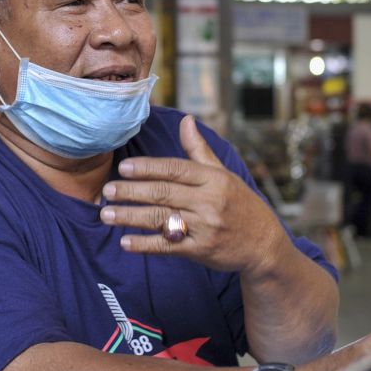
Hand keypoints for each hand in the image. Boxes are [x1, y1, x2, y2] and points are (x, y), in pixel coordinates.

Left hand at [99, 115, 286, 273]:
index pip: (175, 169)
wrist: (264, 245)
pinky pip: (168, 247)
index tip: (124, 168)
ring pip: (162, 219)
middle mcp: (209, 201)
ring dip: (131, 217)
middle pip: (164, 193)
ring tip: (107, 215)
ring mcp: (205, 227)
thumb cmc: (240, 204)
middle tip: (106, 190)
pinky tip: (126, 242)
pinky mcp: (201, 251)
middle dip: (131, 192)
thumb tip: (185, 120)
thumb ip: (199, 150)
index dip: (147, 168)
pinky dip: (145, 245)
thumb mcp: (224, 174)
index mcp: (214, 179)